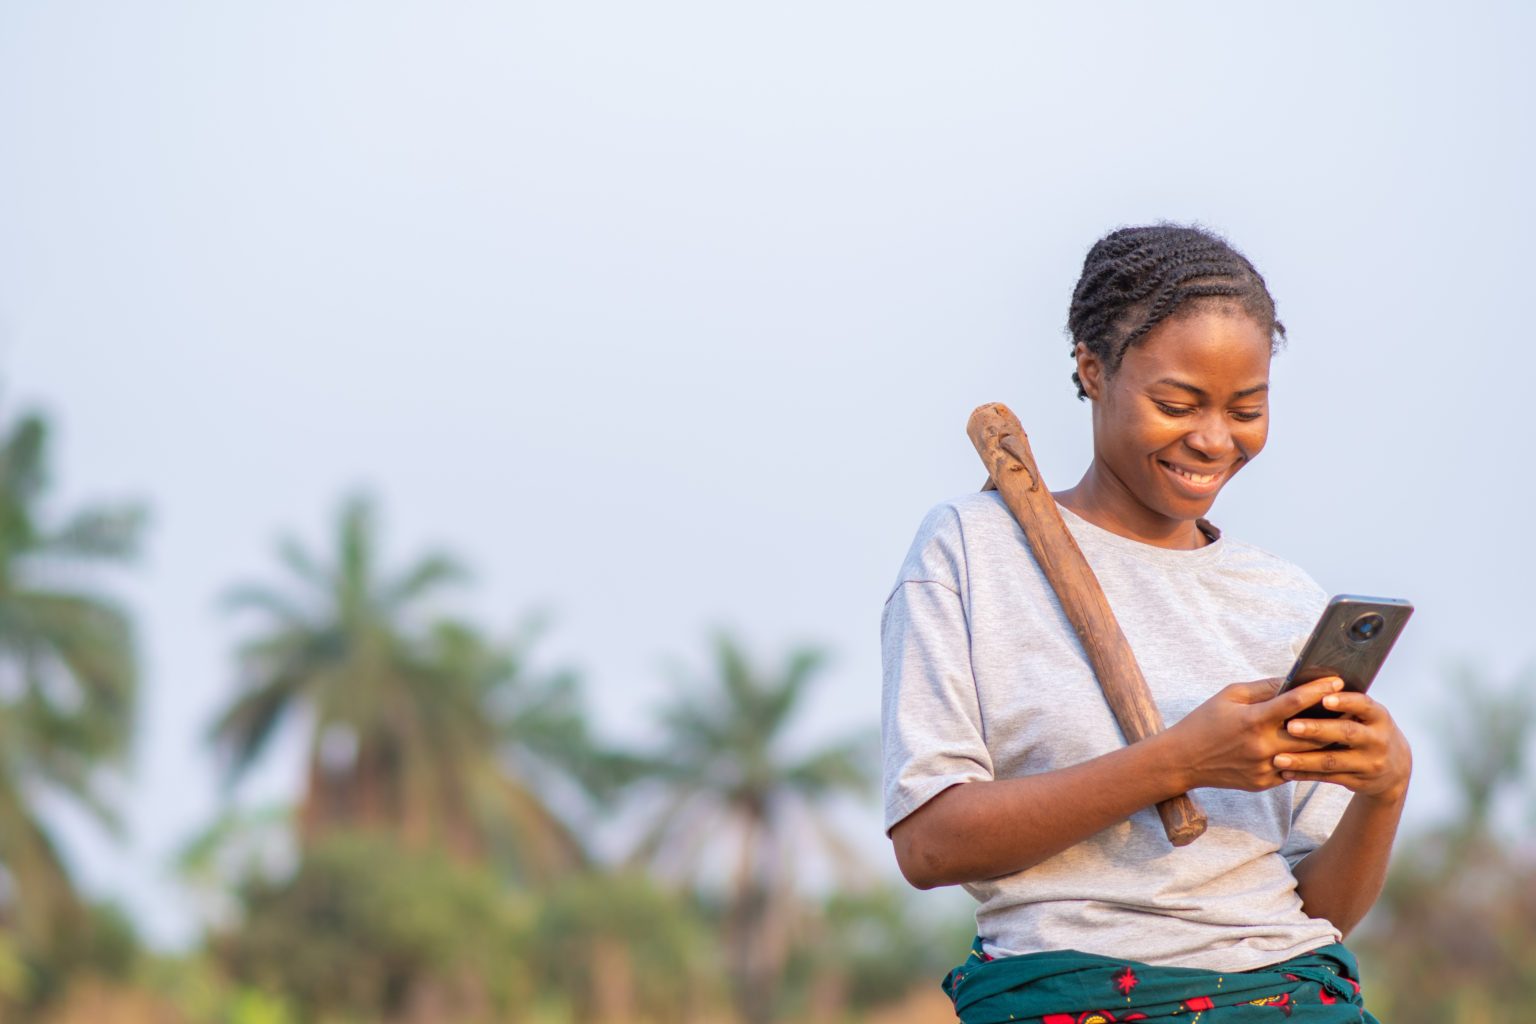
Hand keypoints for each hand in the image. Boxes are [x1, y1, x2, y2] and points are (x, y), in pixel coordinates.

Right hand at [1165, 676, 1345, 792]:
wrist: (1183, 760)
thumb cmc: (1204, 721)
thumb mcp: (1229, 695)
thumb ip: (1263, 688)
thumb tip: (1292, 679)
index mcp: (1252, 720)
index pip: (1294, 702)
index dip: (1318, 690)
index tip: (1337, 681)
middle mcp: (1261, 746)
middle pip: (1311, 734)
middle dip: (1334, 719)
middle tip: (1352, 708)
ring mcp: (1265, 768)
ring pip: (1308, 757)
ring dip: (1327, 743)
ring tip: (1342, 729)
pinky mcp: (1265, 783)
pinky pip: (1295, 771)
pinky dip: (1307, 760)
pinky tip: (1319, 750)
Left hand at [1272, 691, 1411, 802]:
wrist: (1395, 768)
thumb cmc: (1368, 730)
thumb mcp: (1368, 716)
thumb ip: (1345, 705)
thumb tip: (1306, 686)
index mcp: (1379, 717)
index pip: (1363, 705)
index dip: (1345, 701)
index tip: (1323, 698)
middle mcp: (1377, 740)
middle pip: (1346, 733)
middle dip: (1317, 729)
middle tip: (1291, 726)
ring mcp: (1370, 763)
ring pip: (1333, 761)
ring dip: (1304, 759)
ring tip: (1279, 758)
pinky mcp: (1359, 781)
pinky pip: (1328, 778)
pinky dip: (1305, 774)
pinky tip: (1285, 772)